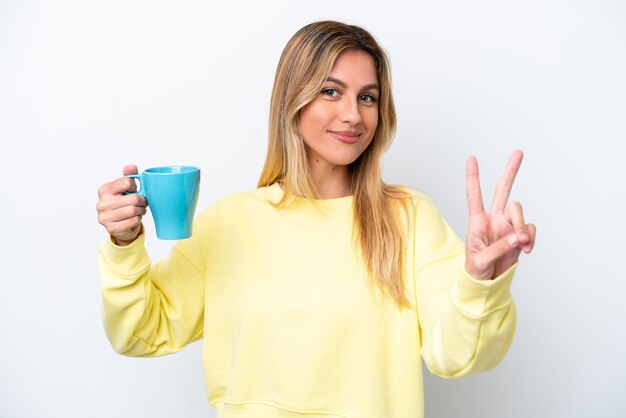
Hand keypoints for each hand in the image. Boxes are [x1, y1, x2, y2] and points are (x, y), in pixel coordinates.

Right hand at [96, 165, 147, 245]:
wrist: (119, 224)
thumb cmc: (123, 203)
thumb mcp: (125, 188)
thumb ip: (128, 175)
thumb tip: (132, 167)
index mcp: (104, 190)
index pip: (127, 182)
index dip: (136, 187)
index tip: (135, 190)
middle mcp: (101, 203)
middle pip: (133, 199)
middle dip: (142, 201)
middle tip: (143, 203)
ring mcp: (104, 217)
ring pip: (133, 210)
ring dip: (141, 210)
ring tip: (140, 210)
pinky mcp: (111, 228)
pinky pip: (132, 221)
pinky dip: (137, 219)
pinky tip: (135, 218)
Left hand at [464, 150, 535, 279]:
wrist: (487, 282)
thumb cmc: (476, 270)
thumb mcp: (479, 262)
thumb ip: (496, 249)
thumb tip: (515, 238)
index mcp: (477, 221)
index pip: (473, 195)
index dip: (473, 177)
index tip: (471, 158)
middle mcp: (493, 218)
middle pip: (502, 190)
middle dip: (511, 171)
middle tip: (519, 152)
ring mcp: (507, 225)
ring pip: (519, 211)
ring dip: (521, 225)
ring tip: (522, 243)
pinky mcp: (519, 235)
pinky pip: (530, 228)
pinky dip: (531, 237)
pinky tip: (526, 248)